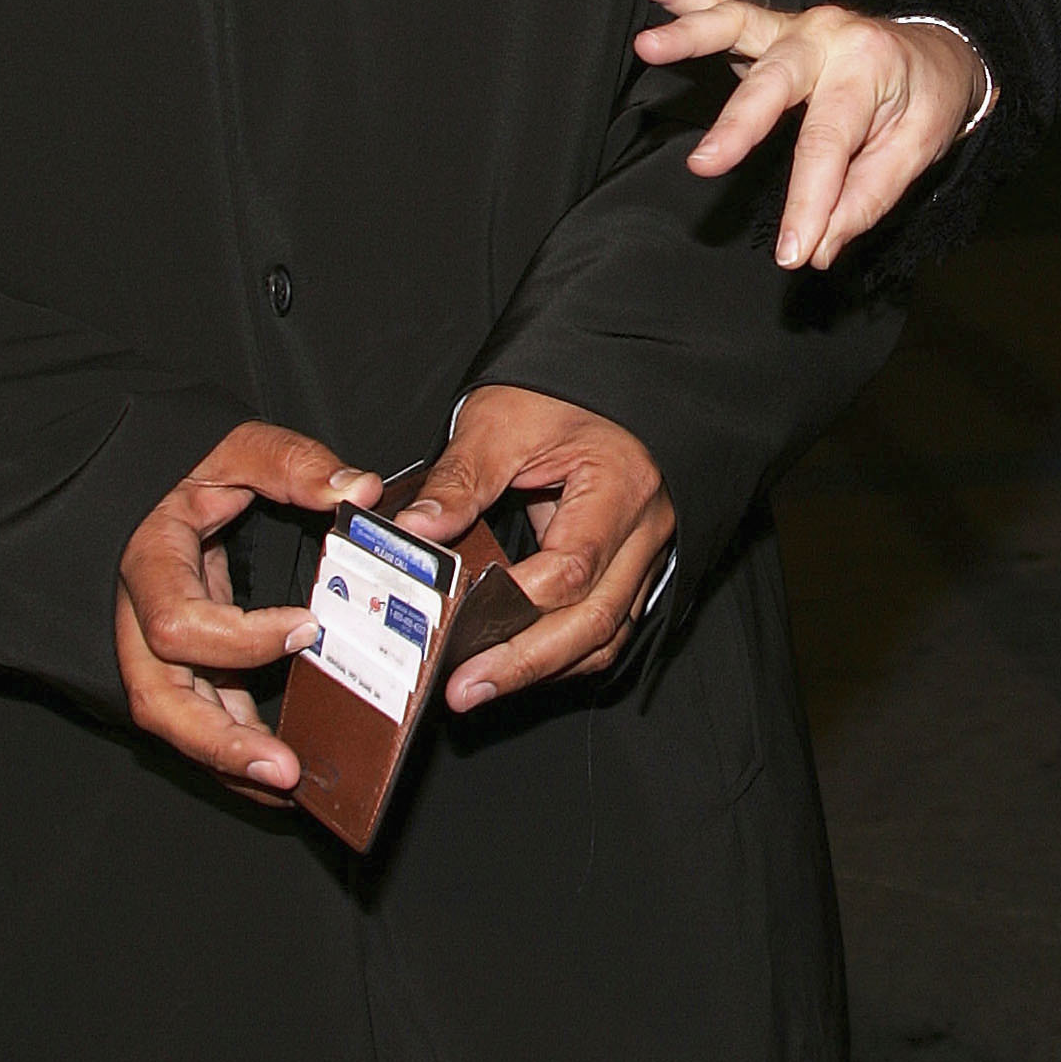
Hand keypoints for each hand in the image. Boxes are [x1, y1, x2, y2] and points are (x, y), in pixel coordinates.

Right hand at [115, 423, 379, 801]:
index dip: (239, 638)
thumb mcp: (237, 446)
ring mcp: (156, 649)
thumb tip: (356, 492)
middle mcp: (141, 618)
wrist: (155, 483)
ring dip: (232, 763)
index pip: (178, 623)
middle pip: (160, 702)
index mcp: (150, 564)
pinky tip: (282, 773)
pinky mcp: (183, 664)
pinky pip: (202, 717)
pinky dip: (237, 751)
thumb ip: (294, 465)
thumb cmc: (194, 465)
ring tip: (293, 787)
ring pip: (178, 724)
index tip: (306, 627)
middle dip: (221, 744)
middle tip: (286, 770)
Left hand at [395, 384, 675, 711]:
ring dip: (546, 667)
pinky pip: (608, 622)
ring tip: (482, 686)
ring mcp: (648, 550)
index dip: (514, 607)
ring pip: (608, 633)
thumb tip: (413, 532)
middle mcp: (647, 527)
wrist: (607, 372)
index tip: (459, 633)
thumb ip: (459, 481)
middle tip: (466, 689)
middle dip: (528, 663)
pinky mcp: (634, 562)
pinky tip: (516, 662)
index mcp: (621, 484)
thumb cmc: (562, 387)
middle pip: (597, 619)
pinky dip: (564, 650)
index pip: (572, 567)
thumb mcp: (501, 421)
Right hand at [628, 0, 985, 268]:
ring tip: (648, 46)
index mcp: (869, 67)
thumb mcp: (917, 150)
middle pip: (776, 81)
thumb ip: (865, 198)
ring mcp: (794, 25)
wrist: (936, 48)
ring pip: (737, 24)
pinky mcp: (770, 24)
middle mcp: (827, 36)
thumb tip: (818, 246)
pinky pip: (721, 3)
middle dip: (740, 124)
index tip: (793, 251)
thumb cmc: (924, 99)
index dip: (810, 201)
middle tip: (706, 165)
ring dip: (690, 35)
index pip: (829, 143)